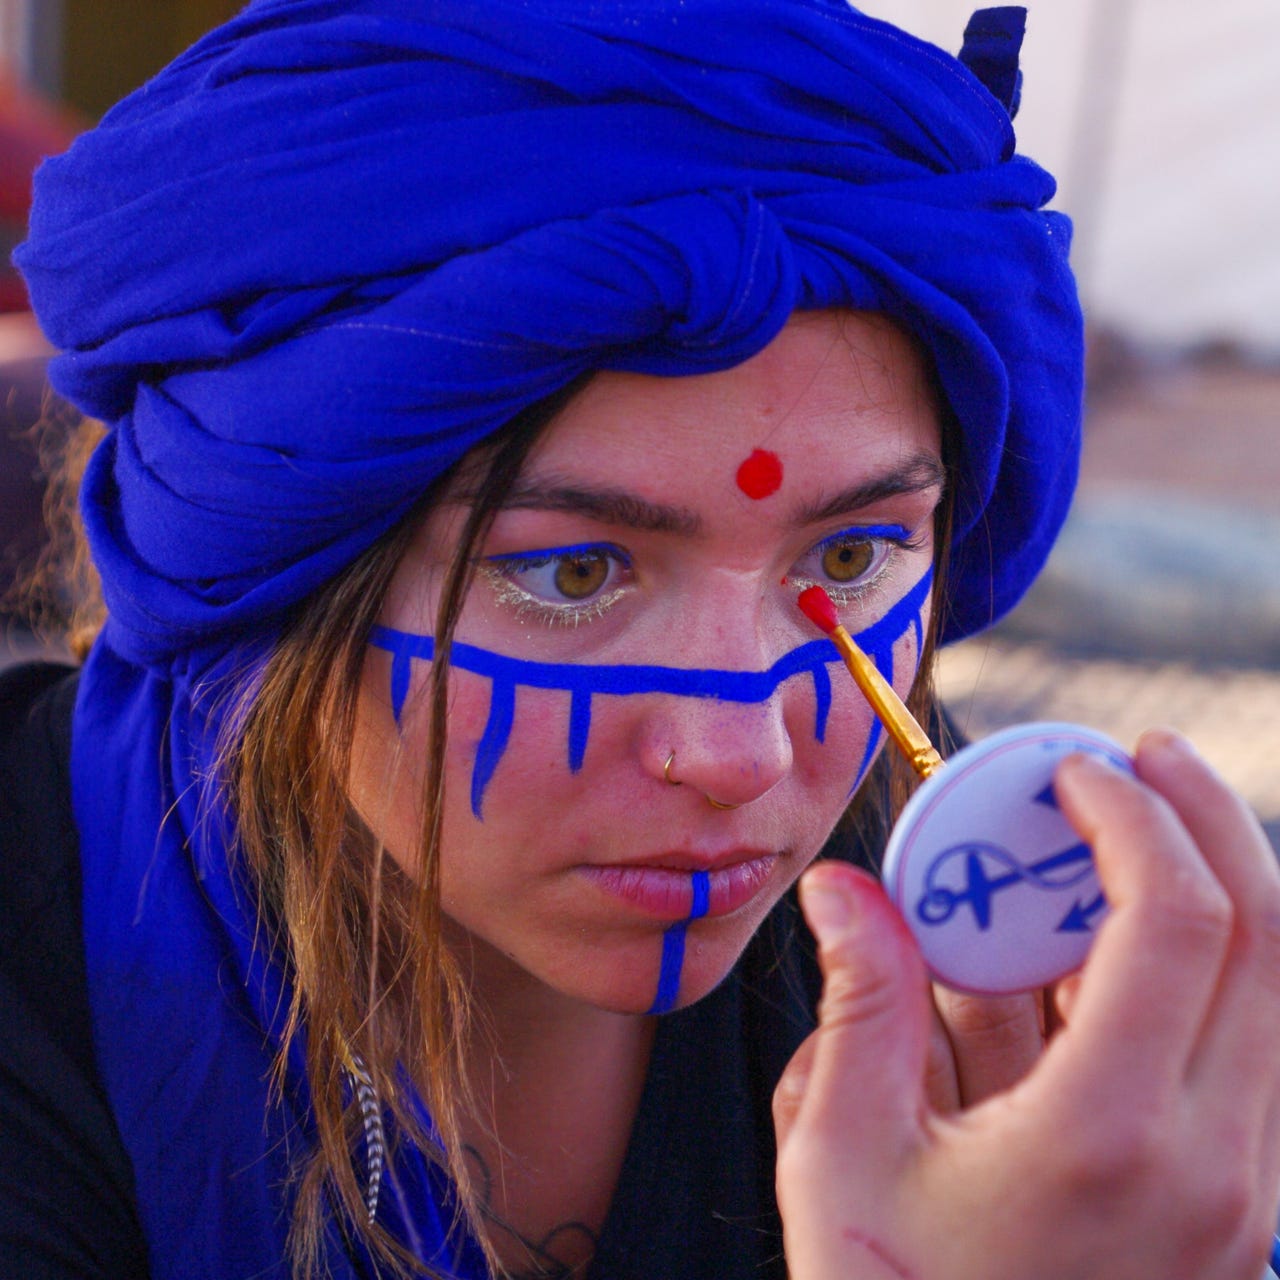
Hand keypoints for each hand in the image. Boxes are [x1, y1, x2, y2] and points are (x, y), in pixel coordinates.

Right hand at [774, 730, 1279, 1279]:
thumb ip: (860, 1002)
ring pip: (1274, 993)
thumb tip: (842, 890)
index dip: (1133, 816)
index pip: (1177, 922)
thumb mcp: (848, 1153)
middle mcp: (1213, 1161)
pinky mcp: (1238, 1205)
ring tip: (1119, 842)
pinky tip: (1102, 958)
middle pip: (1265, 937)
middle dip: (1206, 821)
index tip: (1073, 769)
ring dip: (1212, 891)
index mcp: (1111, 1137)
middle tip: (1140, 762)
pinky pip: (1249, 1050)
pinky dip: (1197, 974)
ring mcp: (1243, 1190)